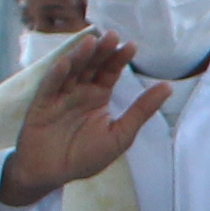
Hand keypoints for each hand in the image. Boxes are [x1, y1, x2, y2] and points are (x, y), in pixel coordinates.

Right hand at [0, 31, 174, 203]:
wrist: (52, 174)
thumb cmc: (86, 156)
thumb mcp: (121, 134)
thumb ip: (142, 110)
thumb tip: (168, 87)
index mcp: (98, 96)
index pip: (110, 72)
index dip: (119, 59)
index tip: (131, 46)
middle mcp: (79, 92)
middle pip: (91, 66)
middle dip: (101, 51)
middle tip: (112, 36)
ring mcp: (59, 96)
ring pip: (70, 71)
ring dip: (80, 56)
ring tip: (91, 41)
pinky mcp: (41, 106)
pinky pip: (49, 87)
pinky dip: (57, 75)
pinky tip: (65, 63)